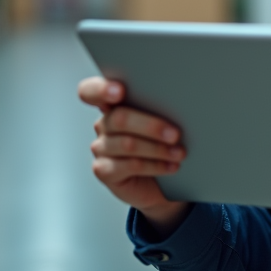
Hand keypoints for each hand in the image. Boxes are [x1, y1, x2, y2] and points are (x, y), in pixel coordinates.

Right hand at [78, 76, 191, 234]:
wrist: (160, 180)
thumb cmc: (162, 142)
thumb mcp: (161, 120)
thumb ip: (158, 107)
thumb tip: (177, 100)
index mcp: (113, 103)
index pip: (90, 91)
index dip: (101, 89)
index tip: (120, 91)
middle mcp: (103, 123)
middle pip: (120, 119)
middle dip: (151, 126)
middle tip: (175, 134)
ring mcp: (101, 148)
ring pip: (128, 144)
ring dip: (159, 149)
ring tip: (179, 152)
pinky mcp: (104, 170)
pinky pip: (130, 165)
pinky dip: (155, 165)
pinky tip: (171, 166)